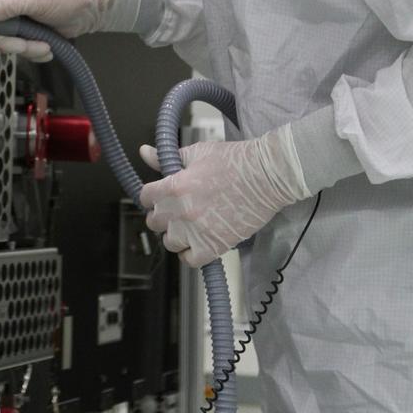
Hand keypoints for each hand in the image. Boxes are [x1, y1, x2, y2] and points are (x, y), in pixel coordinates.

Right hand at [0, 0, 114, 61]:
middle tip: (25, 44)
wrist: (88, 10)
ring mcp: (17, 23)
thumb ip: (8, 5)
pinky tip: (48, 47)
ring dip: (27, 49)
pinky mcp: (28, 36)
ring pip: (7, 44)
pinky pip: (22, 51)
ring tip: (45, 44)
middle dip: (9, 43)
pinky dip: (35, 53)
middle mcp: (7, 7)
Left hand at [138, 127, 309, 267]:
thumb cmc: (235, 161)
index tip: (158, 196)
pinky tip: (197, 242)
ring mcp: (197, 231)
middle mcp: (182, 211)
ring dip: (176, 234)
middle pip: (154, 222)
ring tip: (188, 225)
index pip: (145, 198)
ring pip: (170, 242)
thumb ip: (166, 157)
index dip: (151, 196)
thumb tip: (145, 152)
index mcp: (175, 186)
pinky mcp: (215, 246)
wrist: (267, 175)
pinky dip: (190, 253)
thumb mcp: (197, 152)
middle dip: (162, 214)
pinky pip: (190, 260)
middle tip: (175, 209)